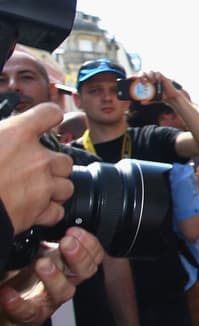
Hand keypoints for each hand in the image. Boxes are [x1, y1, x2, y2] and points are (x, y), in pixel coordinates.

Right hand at [0, 102, 73, 230]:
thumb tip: (1, 135)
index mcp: (18, 134)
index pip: (49, 113)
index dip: (49, 118)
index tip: (48, 122)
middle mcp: (37, 159)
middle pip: (64, 159)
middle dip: (53, 166)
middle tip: (34, 170)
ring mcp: (42, 185)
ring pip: (66, 186)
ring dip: (54, 189)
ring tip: (35, 191)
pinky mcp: (40, 211)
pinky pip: (56, 211)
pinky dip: (48, 212)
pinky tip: (34, 210)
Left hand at [0, 228, 102, 325]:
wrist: (7, 315)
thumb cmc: (24, 282)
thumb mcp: (37, 255)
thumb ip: (45, 239)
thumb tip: (46, 213)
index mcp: (68, 266)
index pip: (92, 255)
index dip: (89, 244)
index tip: (74, 231)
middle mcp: (63, 282)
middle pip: (85, 271)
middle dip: (79, 255)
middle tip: (66, 243)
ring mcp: (48, 300)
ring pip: (64, 291)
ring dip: (55, 277)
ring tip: (41, 264)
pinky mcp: (30, 316)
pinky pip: (28, 311)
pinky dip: (18, 303)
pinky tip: (8, 295)